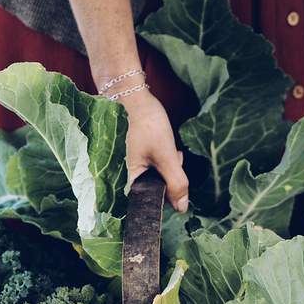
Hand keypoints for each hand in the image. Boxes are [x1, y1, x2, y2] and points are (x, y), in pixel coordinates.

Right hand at [119, 88, 189, 212]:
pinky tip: (162, 148)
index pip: (148, 204)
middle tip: (172, 157)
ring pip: (154, 180)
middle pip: (152, 192)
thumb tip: (182, 208)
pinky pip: (149, 170)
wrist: (129, 94)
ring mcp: (124, 170)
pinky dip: (160, 162)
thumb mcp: (165, 154)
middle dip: (168, 178)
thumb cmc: (144, 122)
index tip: (174, 177)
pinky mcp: (129, 161)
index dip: (166, 194)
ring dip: (166, 168)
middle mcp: (120, 180)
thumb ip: (176, 182)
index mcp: (124, 183)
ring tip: (167, 149)